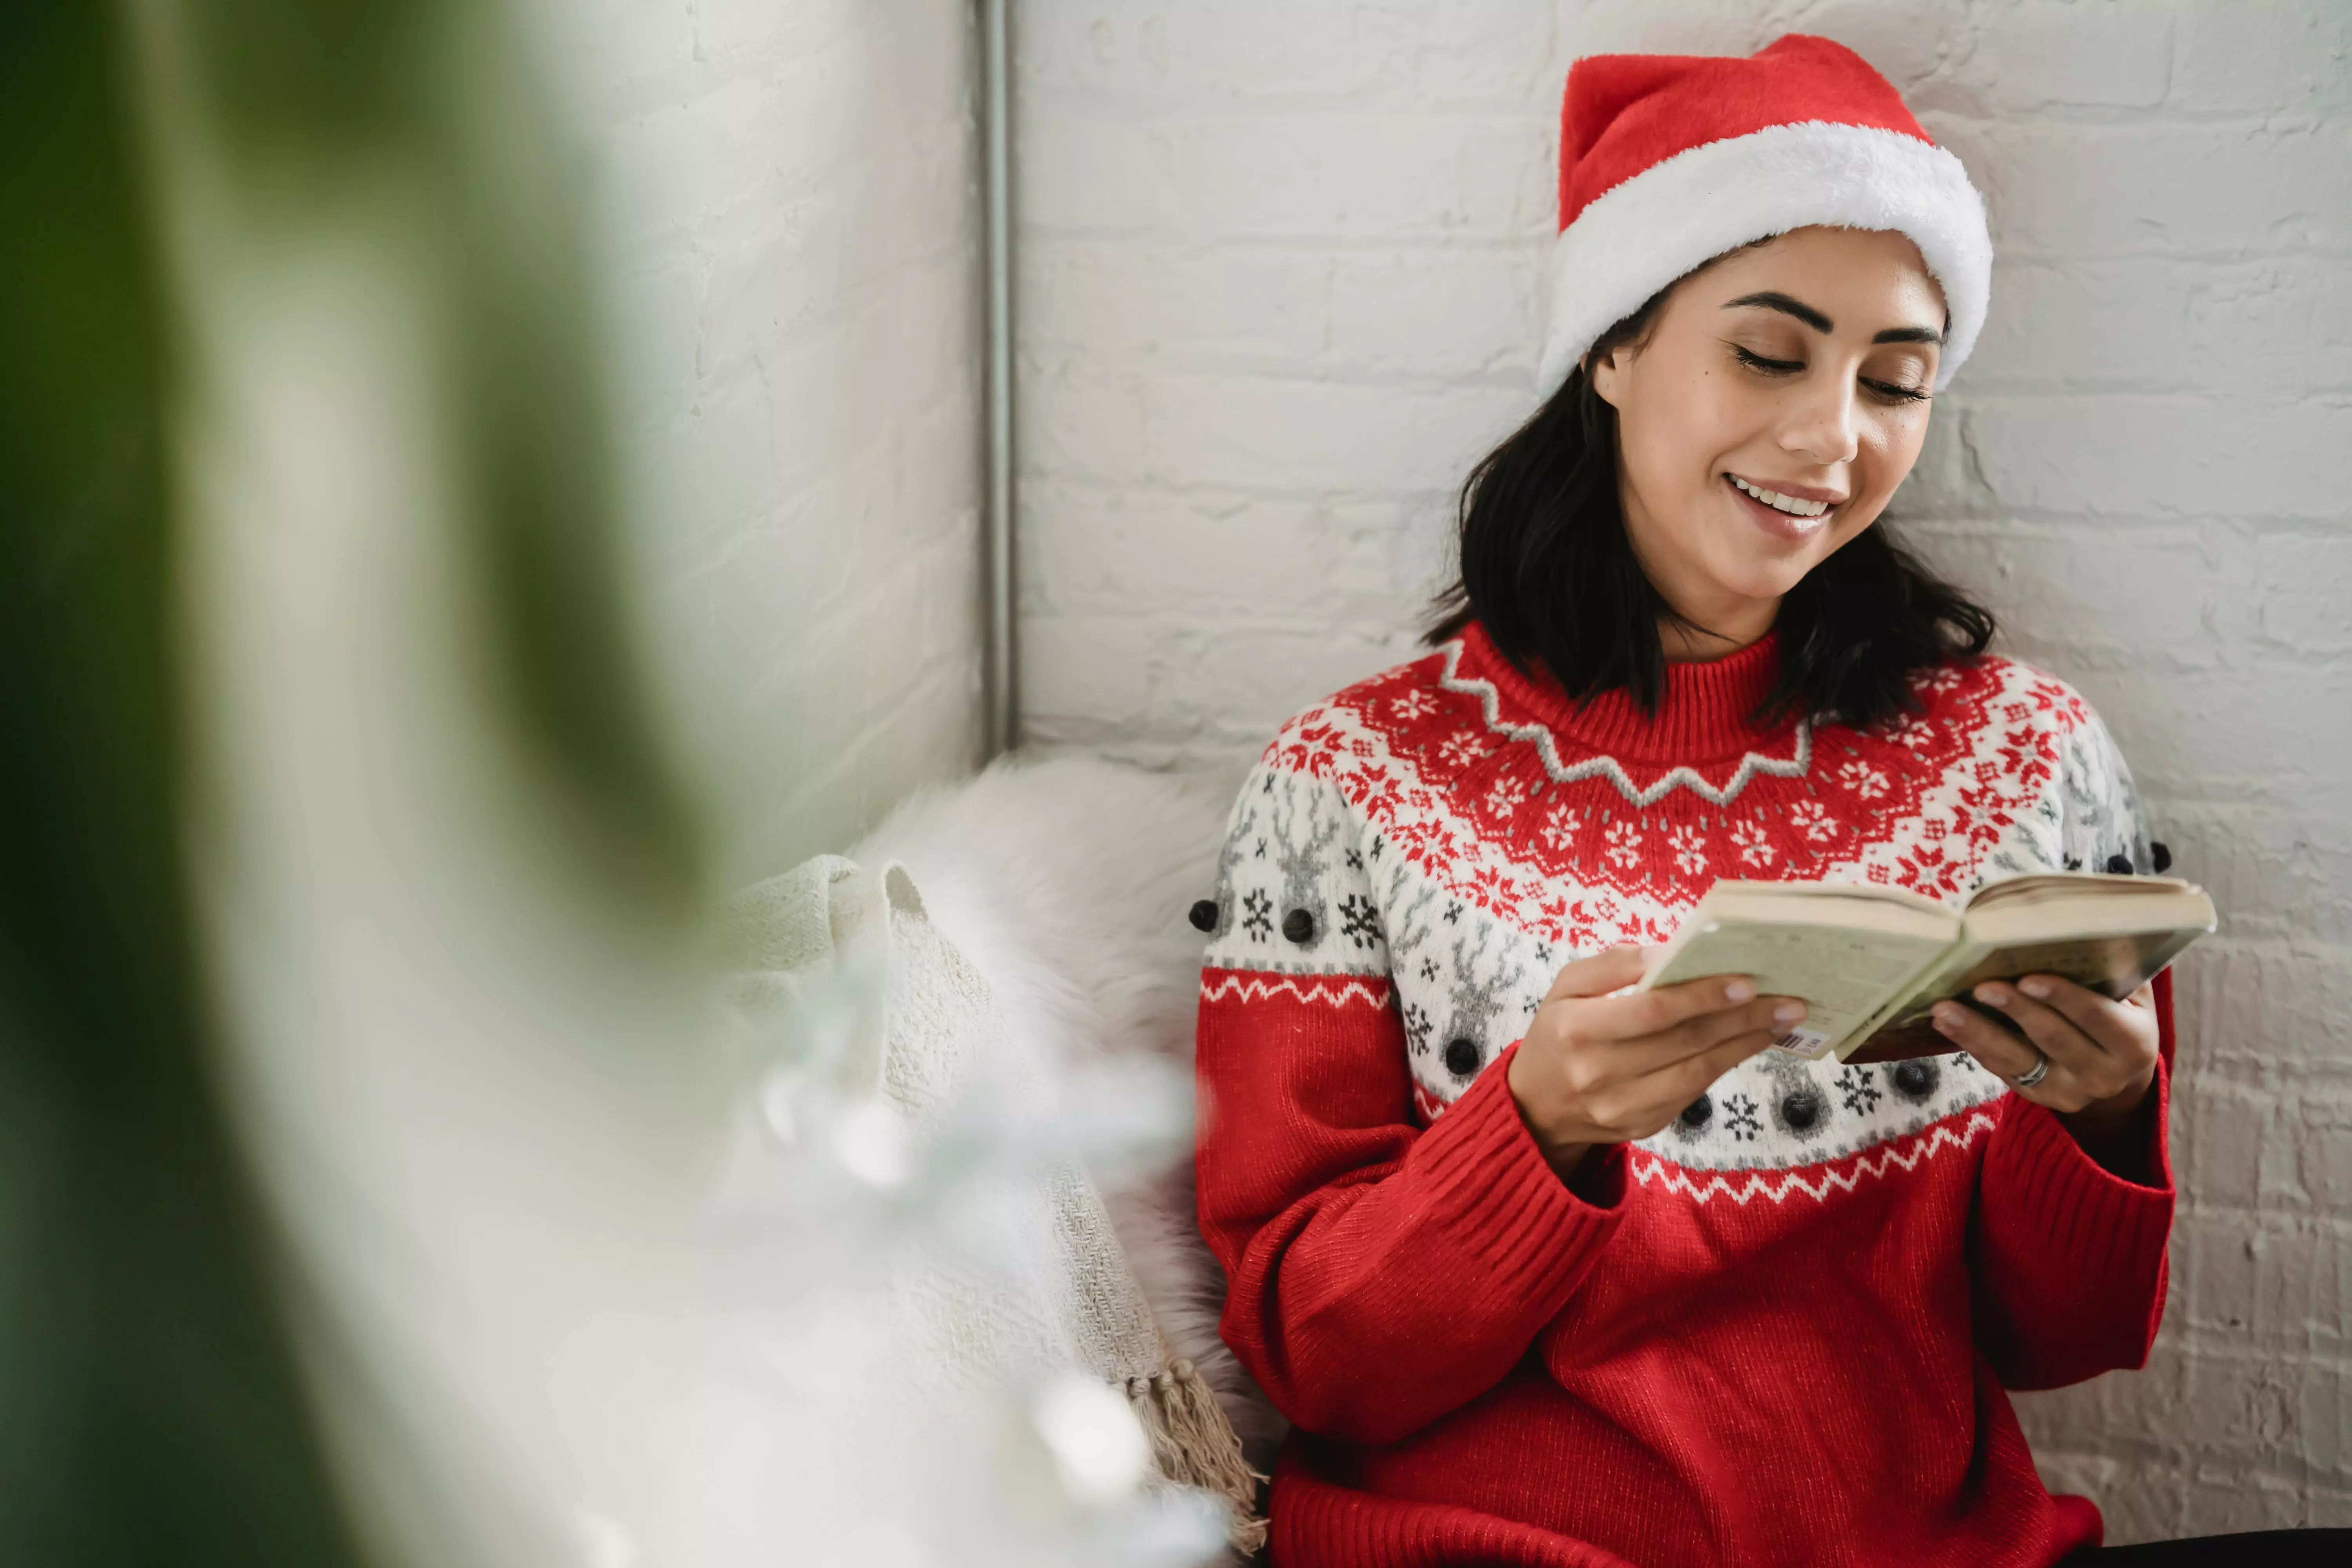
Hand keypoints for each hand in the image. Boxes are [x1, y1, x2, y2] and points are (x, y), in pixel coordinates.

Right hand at [1506, 945, 1803, 1178]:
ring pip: (1699, 1072)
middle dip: (1742, 1019)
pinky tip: (1748, 1043)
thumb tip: (1670, 952)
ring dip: (1746, 1044)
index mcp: (1576, 1029)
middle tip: (1788, 1000)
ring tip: (1781, 1021)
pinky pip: (1694, 1091)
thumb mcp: (1567, 987)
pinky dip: (1725, 1064)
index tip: (1747, 982)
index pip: (1651, 1010)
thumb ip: (1614, 965)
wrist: (1537, 1107)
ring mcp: (1624, 1106)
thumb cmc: (1558, 1033)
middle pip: (1684, 1041)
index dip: (1702, 996)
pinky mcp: (1644, 1126)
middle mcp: (1599, 1073)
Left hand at [1930, 975, 2159, 1160]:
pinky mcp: (2037, 1097)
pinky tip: (1945, 1024)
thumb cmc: (2120, 1015)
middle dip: (2015, 1011)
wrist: (2119, 1073)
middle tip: (1981, 987)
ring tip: (1944, 1009)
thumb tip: (2072, 922)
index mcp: (2133, 1044)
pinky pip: (2001, 1070)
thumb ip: (2111, 968)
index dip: (2063, 998)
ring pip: (2017, 1060)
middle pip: (2053, 1039)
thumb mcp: (2131, 995)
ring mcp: (2068, 1092)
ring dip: (1977, 1032)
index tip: (2028, 978)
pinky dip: (1972, 1045)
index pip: (2096, 1017)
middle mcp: (2104, 1075)